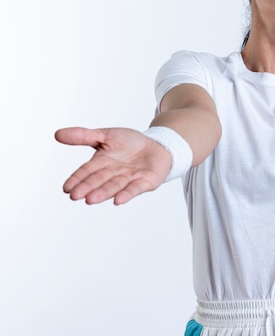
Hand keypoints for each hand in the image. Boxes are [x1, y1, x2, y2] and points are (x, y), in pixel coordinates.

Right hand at [55, 127, 171, 204]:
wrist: (157, 145)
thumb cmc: (130, 143)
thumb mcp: (106, 135)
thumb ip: (84, 136)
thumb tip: (57, 134)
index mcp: (103, 162)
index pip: (88, 170)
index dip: (77, 178)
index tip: (66, 188)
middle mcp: (114, 173)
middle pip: (99, 180)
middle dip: (88, 187)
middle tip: (75, 196)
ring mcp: (130, 178)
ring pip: (114, 186)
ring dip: (103, 193)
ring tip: (91, 200)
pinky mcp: (146, 182)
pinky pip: (135, 188)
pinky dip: (127, 194)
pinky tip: (118, 200)